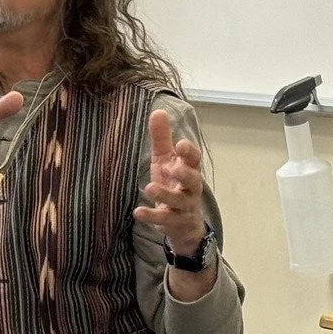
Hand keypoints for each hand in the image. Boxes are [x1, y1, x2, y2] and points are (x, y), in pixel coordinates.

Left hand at [132, 109, 206, 255]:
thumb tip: (157, 110)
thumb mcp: (165, 160)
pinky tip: (137, 212)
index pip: (195, 159)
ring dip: (165, 194)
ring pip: (179, 201)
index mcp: (189, 170)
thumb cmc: (174, 184)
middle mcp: (191, 188)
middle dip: (185, 174)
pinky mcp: (174, 222)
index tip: (180, 144)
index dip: (189, 152)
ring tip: (149, 188)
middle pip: (194, 180)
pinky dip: (151, 216)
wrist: (183, 223)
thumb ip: (162, 139)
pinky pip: (164, 220)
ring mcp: (184, 206)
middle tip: (172, 167)